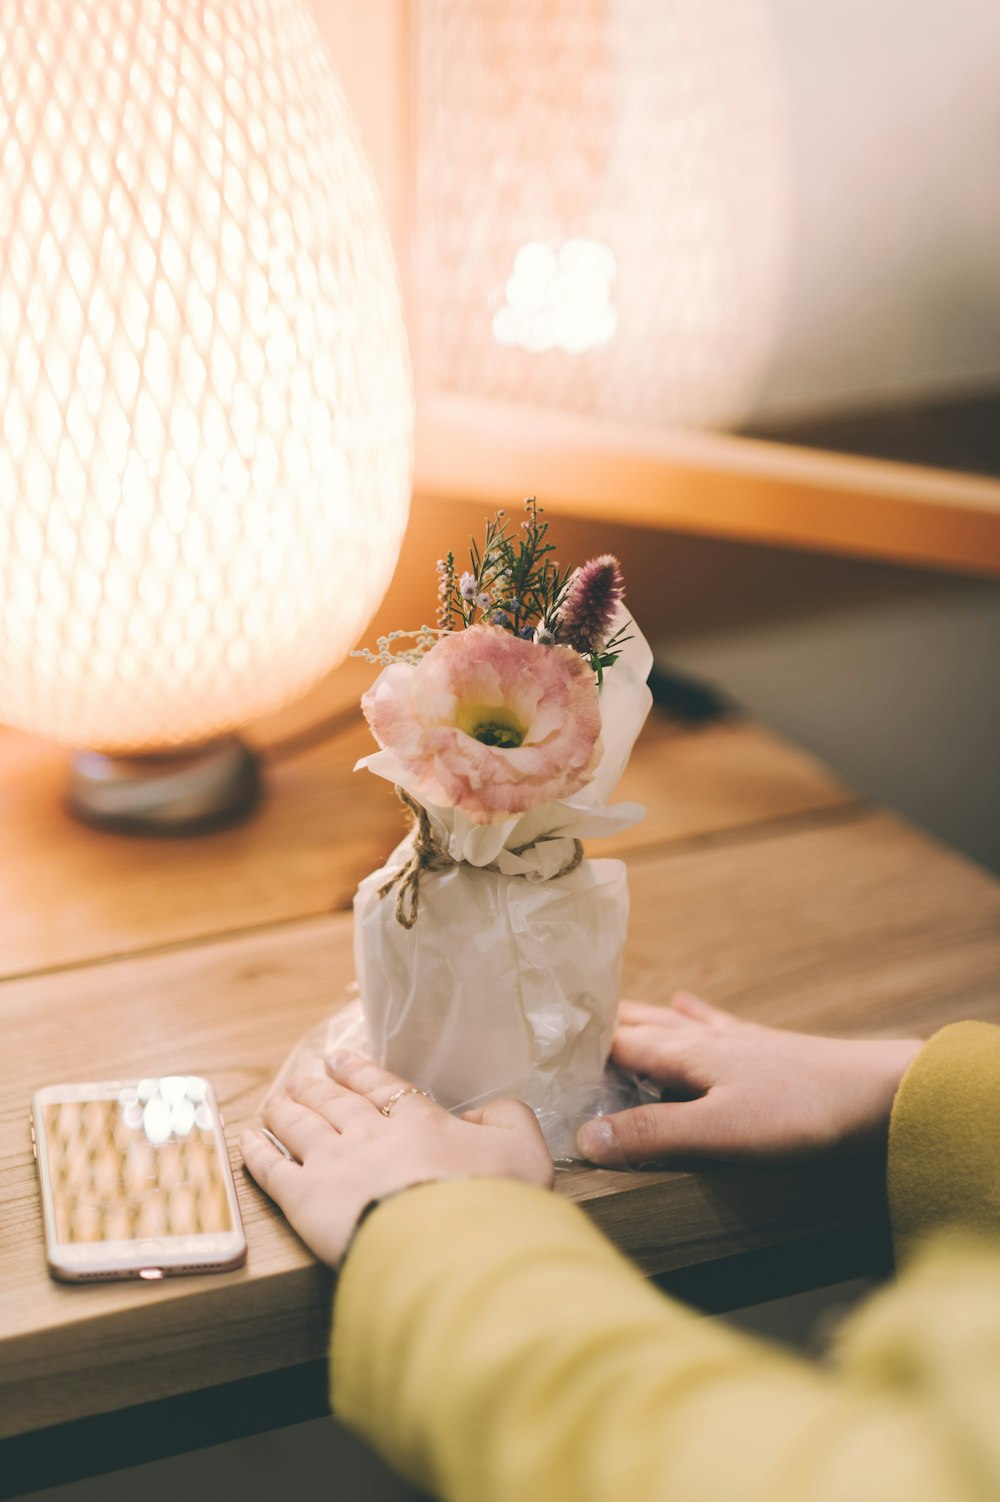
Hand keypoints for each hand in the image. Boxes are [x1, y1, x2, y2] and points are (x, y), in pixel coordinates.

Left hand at [241, 1049, 553, 1265]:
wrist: (450, 1245)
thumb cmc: (494, 1201)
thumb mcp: (525, 1151)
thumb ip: (507, 1118)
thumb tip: (482, 1112)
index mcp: (419, 1122)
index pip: (381, 1088)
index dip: (358, 1072)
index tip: (341, 1060)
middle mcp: (370, 1134)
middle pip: (333, 1103)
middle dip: (316, 1087)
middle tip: (301, 1077)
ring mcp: (333, 1164)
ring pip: (298, 1125)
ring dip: (284, 1109)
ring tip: (273, 1100)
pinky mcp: (304, 1200)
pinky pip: (272, 1169)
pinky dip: (257, 1152)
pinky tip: (246, 1140)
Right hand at [577, 992, 921, 1166]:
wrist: (880, 1091)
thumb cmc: (800, 1113)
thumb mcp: (718, 1133)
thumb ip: (651, 1134)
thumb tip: (582, 1135)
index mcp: (687, 1057)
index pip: (620, 1044)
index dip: (582, 1043)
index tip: (542, 1037)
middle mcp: (707, 1040)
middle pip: (644, 1026)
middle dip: (605, 1022)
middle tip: (565, 1017)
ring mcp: (739, 1041)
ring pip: (676, 1022)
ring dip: (643, 1015)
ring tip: (615, 1005)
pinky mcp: (768, 1048)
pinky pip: (717, 1023)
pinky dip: (695, 1012)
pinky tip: (689, 1001)